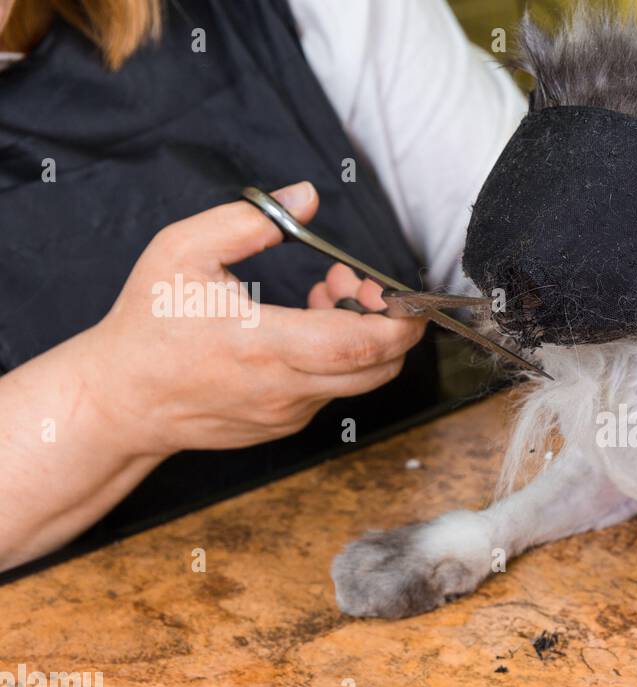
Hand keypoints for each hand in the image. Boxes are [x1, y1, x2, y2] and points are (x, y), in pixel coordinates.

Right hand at [78, 182, 427, 455]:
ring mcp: (287, 413)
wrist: (121, 399)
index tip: (400, 294)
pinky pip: (331, 391)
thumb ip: (248, 221)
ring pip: (357, 380)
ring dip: (362, 339)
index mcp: (262, 345)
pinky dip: (337, 359)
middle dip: (391, 327)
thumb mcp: (182, 252)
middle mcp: (283, 388)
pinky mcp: (285, 425)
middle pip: (376, 369)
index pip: (357, 345)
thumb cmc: (149, 323)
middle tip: (363, 287)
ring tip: (326, 296)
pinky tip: (306, 328)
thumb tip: (306, 197)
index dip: (395, 322)